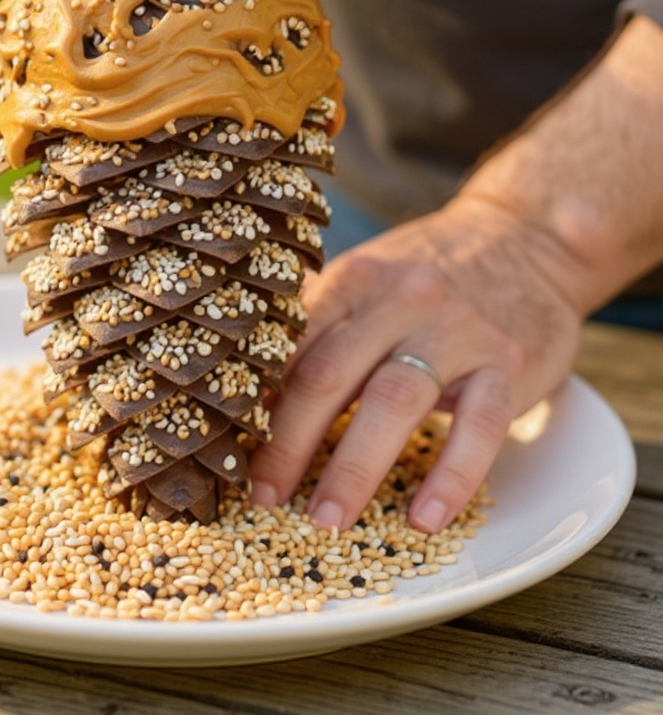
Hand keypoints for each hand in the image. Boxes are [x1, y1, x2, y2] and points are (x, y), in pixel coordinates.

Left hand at [248, 195, 583, 532]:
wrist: (527, 240)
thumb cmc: (426, 275)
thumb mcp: (367, 282)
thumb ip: (319, 327)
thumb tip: (252, 393)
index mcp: (353, 280)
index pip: (293, 348)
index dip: (258, 407)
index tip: (234, 458)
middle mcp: (400, 298)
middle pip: (331, 376)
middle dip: (290, 446)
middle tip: (264, 500)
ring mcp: (457, 330)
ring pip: (395, 401)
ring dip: (355, 468)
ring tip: (327, 520)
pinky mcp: (509, 362)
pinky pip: (480, 425)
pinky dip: (451, 476)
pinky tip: (424, 519)